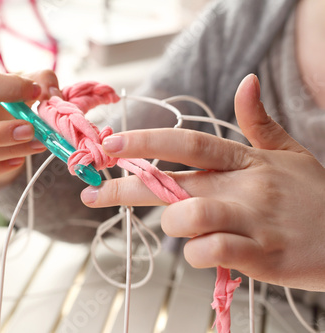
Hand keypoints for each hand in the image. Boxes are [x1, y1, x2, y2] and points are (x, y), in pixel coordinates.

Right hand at [0, 70, 61, 184]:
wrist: (0, 121)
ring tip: (37, 144)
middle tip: (30, 130)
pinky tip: (19, 159)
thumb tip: (51, 93)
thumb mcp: (24, 83)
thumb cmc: (8, 99)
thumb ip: (42, 80)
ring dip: (9, 151)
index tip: (36, 92)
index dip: (11, 88)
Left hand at [81, 74, 324, 290]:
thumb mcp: (290, 153)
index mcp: (245, 160)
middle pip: (172, 182)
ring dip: (173, 226)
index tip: (109, 145)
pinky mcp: (264, 256)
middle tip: (93, 195)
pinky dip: (198, 256)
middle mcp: (245, 186)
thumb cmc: (315, 198)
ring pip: (190, 216)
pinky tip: (205, 254)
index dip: (144, 141)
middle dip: (124, 188)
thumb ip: (259, 122)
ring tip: (182, 230)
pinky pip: (213, 253)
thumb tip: (245, 82)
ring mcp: (254, 220)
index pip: (186, 143)